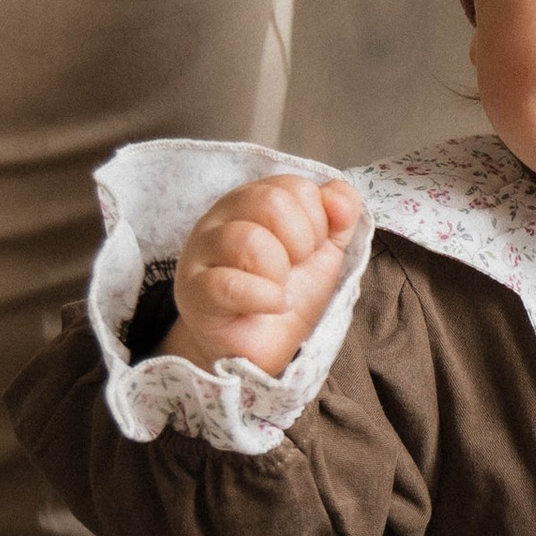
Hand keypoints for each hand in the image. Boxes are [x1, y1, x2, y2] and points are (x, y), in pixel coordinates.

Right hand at [167, 177, 363, 376]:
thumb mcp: (324, 251)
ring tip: (280, 288)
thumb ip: (340, 216)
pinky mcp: (194, 292)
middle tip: (295, 268)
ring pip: (247, 239)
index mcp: (251, 201)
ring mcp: (202, 253)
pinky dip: (265, 297)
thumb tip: (339, 197)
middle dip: (301, 240)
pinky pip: (229, 284)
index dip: (317, 219)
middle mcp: (221, 218)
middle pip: (269, 201)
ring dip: (279, 271)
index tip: (310, 249)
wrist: (257, 349)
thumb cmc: (285, 294)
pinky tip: (278, 305)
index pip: (293, 186)